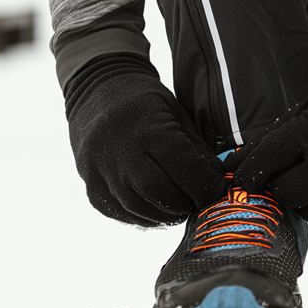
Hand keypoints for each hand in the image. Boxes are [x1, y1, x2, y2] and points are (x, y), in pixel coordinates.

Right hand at [65, 54, 226, 225]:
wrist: (97, 90)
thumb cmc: (147, 102)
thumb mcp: (178, 114)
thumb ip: (196, 149)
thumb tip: (216, 181)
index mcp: (148, 129)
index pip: (184, 169)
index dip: (205, 185)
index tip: (217, 189)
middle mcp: (120, 152)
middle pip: (159, 193)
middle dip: (185, 204)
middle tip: (198, 202)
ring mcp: (99, 171)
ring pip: (138, 208)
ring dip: (165, 215)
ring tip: (180, 208)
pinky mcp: (90, 186)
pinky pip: (119, 212)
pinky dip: (143, 217)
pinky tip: (157, 209)